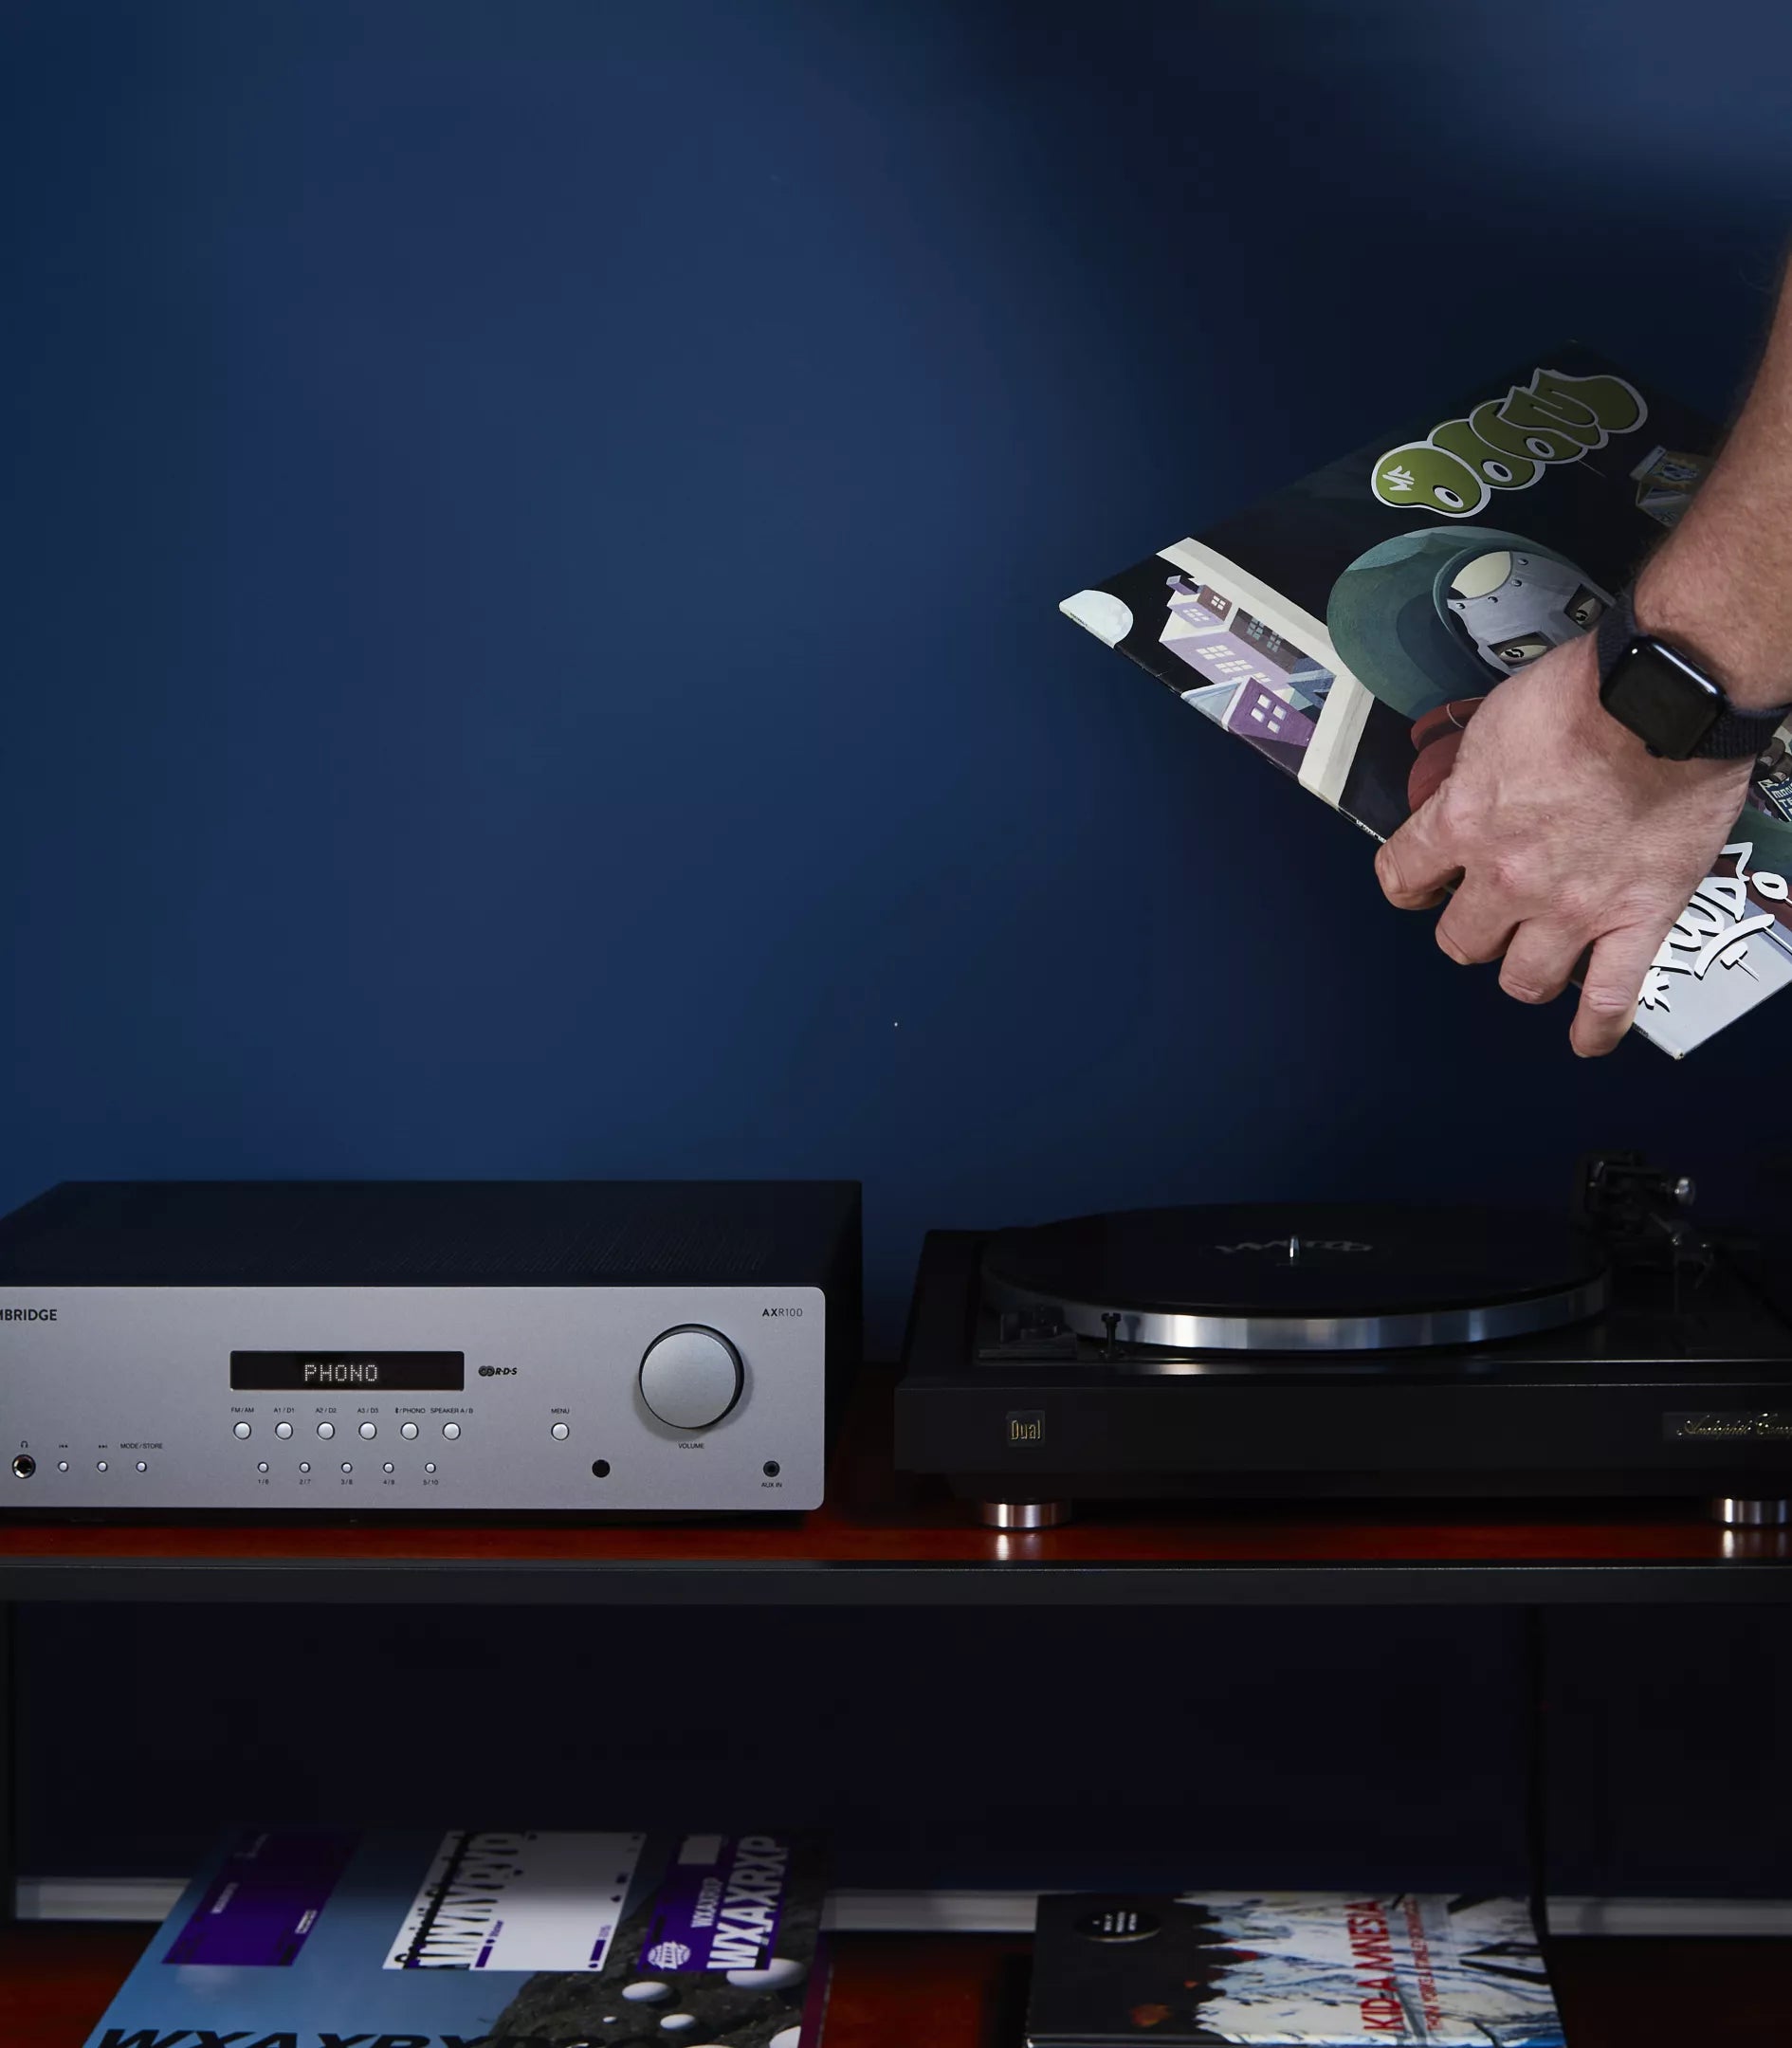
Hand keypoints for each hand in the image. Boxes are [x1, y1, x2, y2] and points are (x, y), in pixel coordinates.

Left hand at [1373, 632, 1754, 1055]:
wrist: (1665, 696)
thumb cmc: (1588, 692)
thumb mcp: (1495, 721)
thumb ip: (1475, 772)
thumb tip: (1469, 783)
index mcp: (1464, 822)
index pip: (1401, 876)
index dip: (1409, 884)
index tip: (1420, 886)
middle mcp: (1509, 876)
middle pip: (1463, 940)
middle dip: (1472, 929)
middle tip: (1489, 915)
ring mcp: (1572, 908)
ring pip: (1524, 979)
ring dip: (1525, 970)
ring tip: (1534, 955)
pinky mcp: (1637, 919)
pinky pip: (1611, 997)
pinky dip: (1597, 1026)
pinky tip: (1587, 1038)